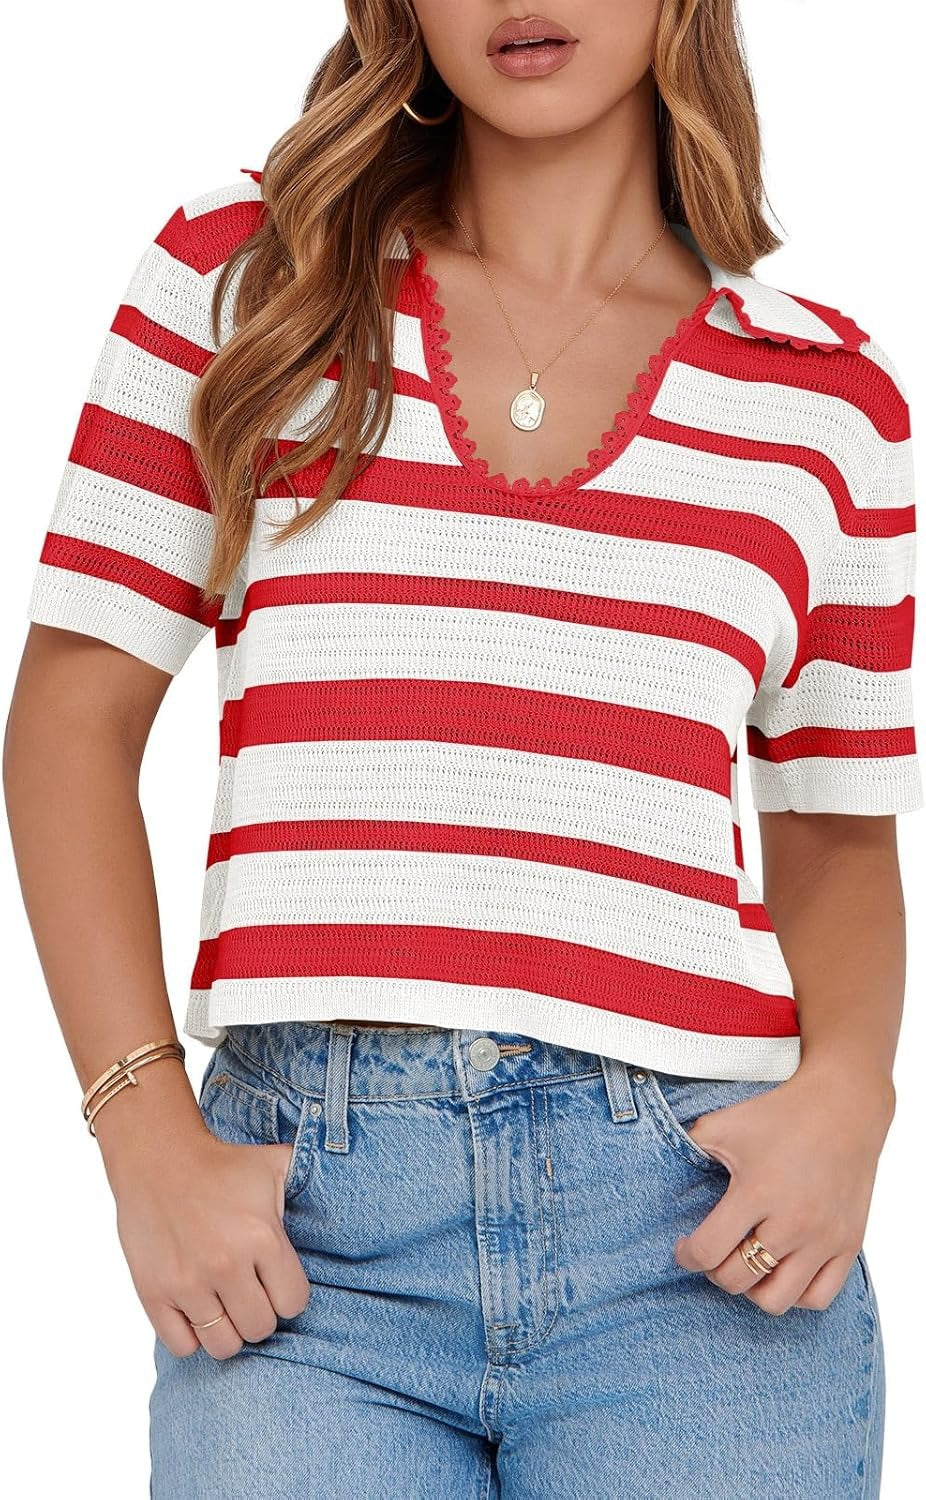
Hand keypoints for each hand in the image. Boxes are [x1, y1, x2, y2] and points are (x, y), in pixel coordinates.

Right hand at [109, 1126, 310, 1359]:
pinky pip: (183, 1347)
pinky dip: (192, 1337)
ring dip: (229, 1330)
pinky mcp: (154, 1292)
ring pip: (224, 1345)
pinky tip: (197, 1311)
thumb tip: (356, 1180)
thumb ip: (311, 1178)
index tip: (276, 1281)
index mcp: (262, 1237)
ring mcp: (188, 1282)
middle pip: (260, 1328)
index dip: (288, 1295)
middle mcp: (226, 1264)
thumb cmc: (223, 1164)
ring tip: (225, 1307)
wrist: (158, 1158)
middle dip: (260, 1314)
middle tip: (250, 1294)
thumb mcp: (275, 1165)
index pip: (293, 1303)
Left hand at [673, 1060, 894, 1313]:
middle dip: (715, 1271)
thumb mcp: (725, 1124)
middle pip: (738, 1279)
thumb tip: (660, 1168)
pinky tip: (781, 1271)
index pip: (708, 1251)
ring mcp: (823, 1238)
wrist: (844, 1107)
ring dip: (752, 1289)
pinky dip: (794, 1295)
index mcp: (756, 1193)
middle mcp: (792, 1223)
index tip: (684, 1248)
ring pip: (776, 1300)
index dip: (686, 1256)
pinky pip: (818, 1297)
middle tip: (714, 1252)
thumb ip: (690, 1148)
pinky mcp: (848, 1244)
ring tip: (746, 1264)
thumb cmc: (779, 1114)